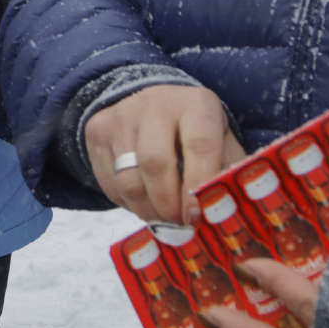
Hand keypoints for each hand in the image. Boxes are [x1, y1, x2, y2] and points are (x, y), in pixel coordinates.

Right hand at [82, 87, 243, 225]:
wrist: (152, 105)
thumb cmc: (196, 134)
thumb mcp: (222, 144)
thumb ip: (229, 175)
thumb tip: (229, 212)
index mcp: (196, 104)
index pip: (199, 144)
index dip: (198, 185)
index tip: (196, 216)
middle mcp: (155, 103)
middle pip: (155, 162)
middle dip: (167, 205)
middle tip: (178, 224)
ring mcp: (122, 115)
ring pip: (128, 179)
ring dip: (146, 210)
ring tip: (162, 218)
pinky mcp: (98, 130)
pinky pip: (109, 183)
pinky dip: (128, 203)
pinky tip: (144, 201)